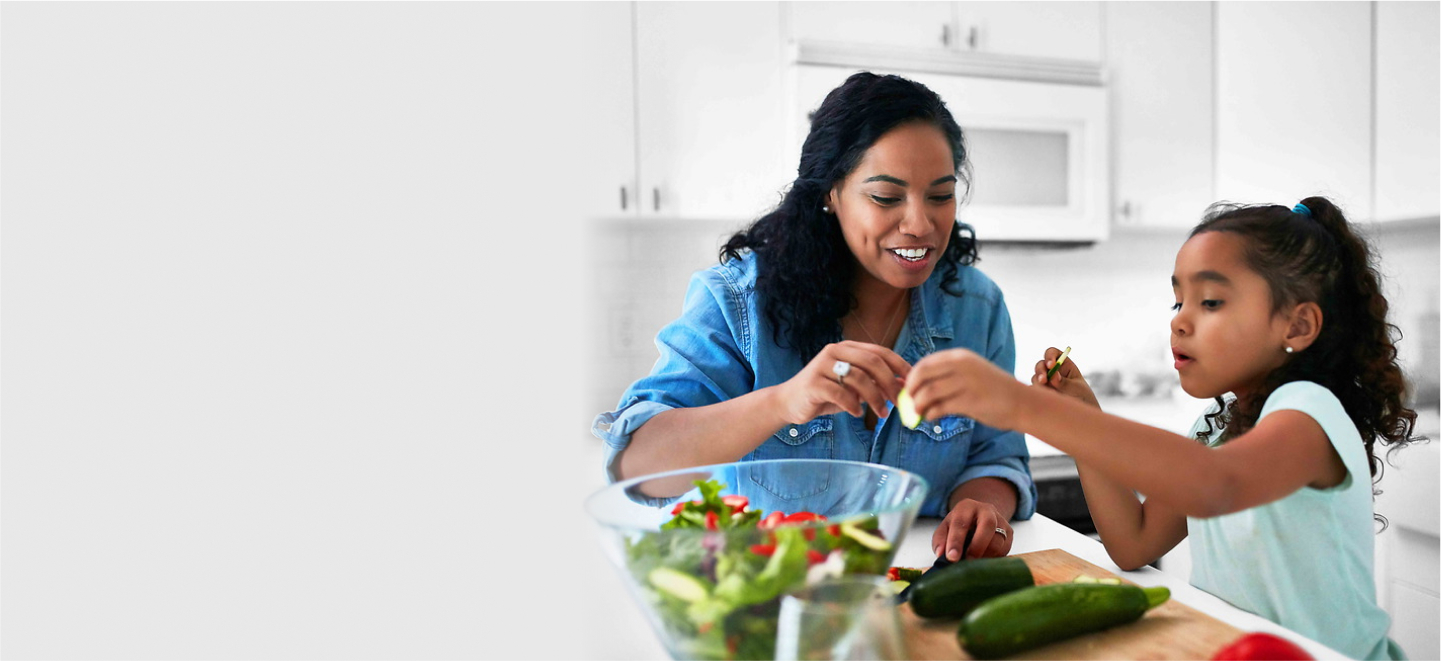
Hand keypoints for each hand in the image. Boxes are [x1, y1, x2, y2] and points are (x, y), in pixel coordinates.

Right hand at [773, 341, 910, 423]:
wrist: (790, 402)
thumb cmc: (825, 394)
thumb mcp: (853, 388)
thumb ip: (874, 384)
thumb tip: (904, 386)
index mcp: (847, 348)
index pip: (880, 352)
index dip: (899, 366)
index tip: (912, 381)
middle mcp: (834, 351)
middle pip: (871, 362)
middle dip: (889, 383)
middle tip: (899, 401)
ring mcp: (822, 365)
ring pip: (858, 378)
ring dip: (875, 398)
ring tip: (880, 414)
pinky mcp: (813, 382)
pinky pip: (840, 393)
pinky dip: (853, 405)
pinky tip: (857, 413)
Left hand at [905, 348, 1027, 429]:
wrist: (1021, 402)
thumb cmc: (993, 390)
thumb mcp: (970, 373)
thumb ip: (947, 376)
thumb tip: (916, 387)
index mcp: (960, 357)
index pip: (925, 363)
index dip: (912, 378)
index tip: (908, 390)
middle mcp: (962, 366)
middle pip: (922, 375)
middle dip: (911, 390)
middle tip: (909, 403)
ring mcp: (966, 382)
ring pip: (928, 392)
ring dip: (918, 405)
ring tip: (919, 413)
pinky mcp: (970, 401)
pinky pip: (940, 407)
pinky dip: (931, 414)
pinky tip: (931, 417)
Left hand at [932, 498, 1012, 560]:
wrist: (979, 516)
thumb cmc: (959, 525)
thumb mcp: (945, 528)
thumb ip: (940, 540)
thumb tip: (941, 554)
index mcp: (966, 507)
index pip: (960, 523)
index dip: (956, 541)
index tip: (952, 558)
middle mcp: (986, 510)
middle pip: (987, 526)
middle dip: (977, 547)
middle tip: (968, 562)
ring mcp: (1000, 520)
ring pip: (998, 539)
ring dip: (986, 555)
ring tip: (975, 564)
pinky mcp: (1010, 532)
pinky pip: (1005, 548)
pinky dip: (994, 558)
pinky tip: (984, 561)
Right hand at [1030, 346, 1099, 408]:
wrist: (1080, 416)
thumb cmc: (1082, 397)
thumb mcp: (1076, 389)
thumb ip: (1064, 382)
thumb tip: (1053, 375)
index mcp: (1064, 364)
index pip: (1052, 353)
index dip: (1050, 356)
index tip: (1051, 365)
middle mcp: (1052, 371)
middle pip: (1041, 364)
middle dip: (1041, 371)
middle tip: (1044, 380)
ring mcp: (1045, 382)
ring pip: (1035, 377)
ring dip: (1038, 382)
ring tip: (1046, 392)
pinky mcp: (1040, 393)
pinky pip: (1033, 390)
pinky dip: (1036, 393)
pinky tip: (1043, 398)